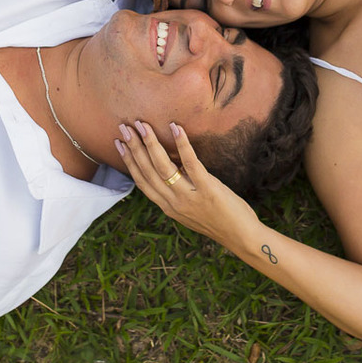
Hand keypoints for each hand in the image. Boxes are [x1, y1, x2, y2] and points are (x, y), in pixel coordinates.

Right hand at [115, 121, 257, 246]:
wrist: (241, 237)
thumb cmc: (219, 221)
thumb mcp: (191, 210)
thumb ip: (179, 192)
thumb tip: (173, 168)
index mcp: (168, 207)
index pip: (142, 181)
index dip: (129, 162)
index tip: (120, 144)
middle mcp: (174, 203)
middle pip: (147, 171)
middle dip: (134, 147)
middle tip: (125, 127)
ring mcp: (189, 197)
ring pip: (162, 166)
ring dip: (150, 143)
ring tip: (143, 125)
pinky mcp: (207, 189)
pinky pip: (191, 164)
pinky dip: (182, 144)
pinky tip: (176, 128)